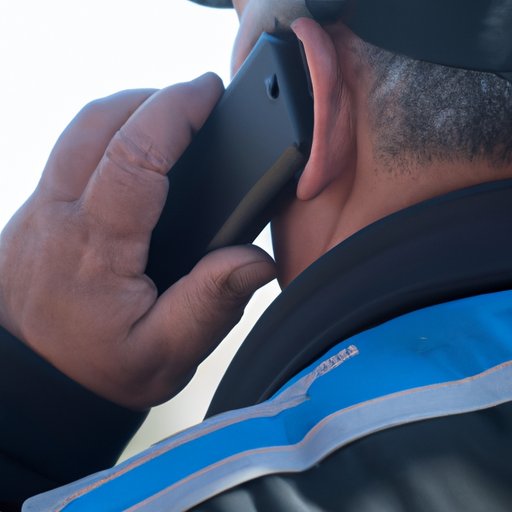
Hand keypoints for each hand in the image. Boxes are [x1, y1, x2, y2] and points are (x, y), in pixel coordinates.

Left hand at [0, 73, 275, 409]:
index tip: (207, 91)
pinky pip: (67, 155)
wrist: (32, 383)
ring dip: (126, 114)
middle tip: (194, 103)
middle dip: (151, 99)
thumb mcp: (165, 353)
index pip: (134, 154)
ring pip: (78, 133)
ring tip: (168, 126)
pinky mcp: (32, 215)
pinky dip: (105, 139)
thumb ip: (212, 303)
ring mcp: (38, 212)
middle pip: (98, 123)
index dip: (174, 112)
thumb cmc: (95, 372)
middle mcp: (58, 217)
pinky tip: (133, 161)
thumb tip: (256, 261)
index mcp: (96, 247)